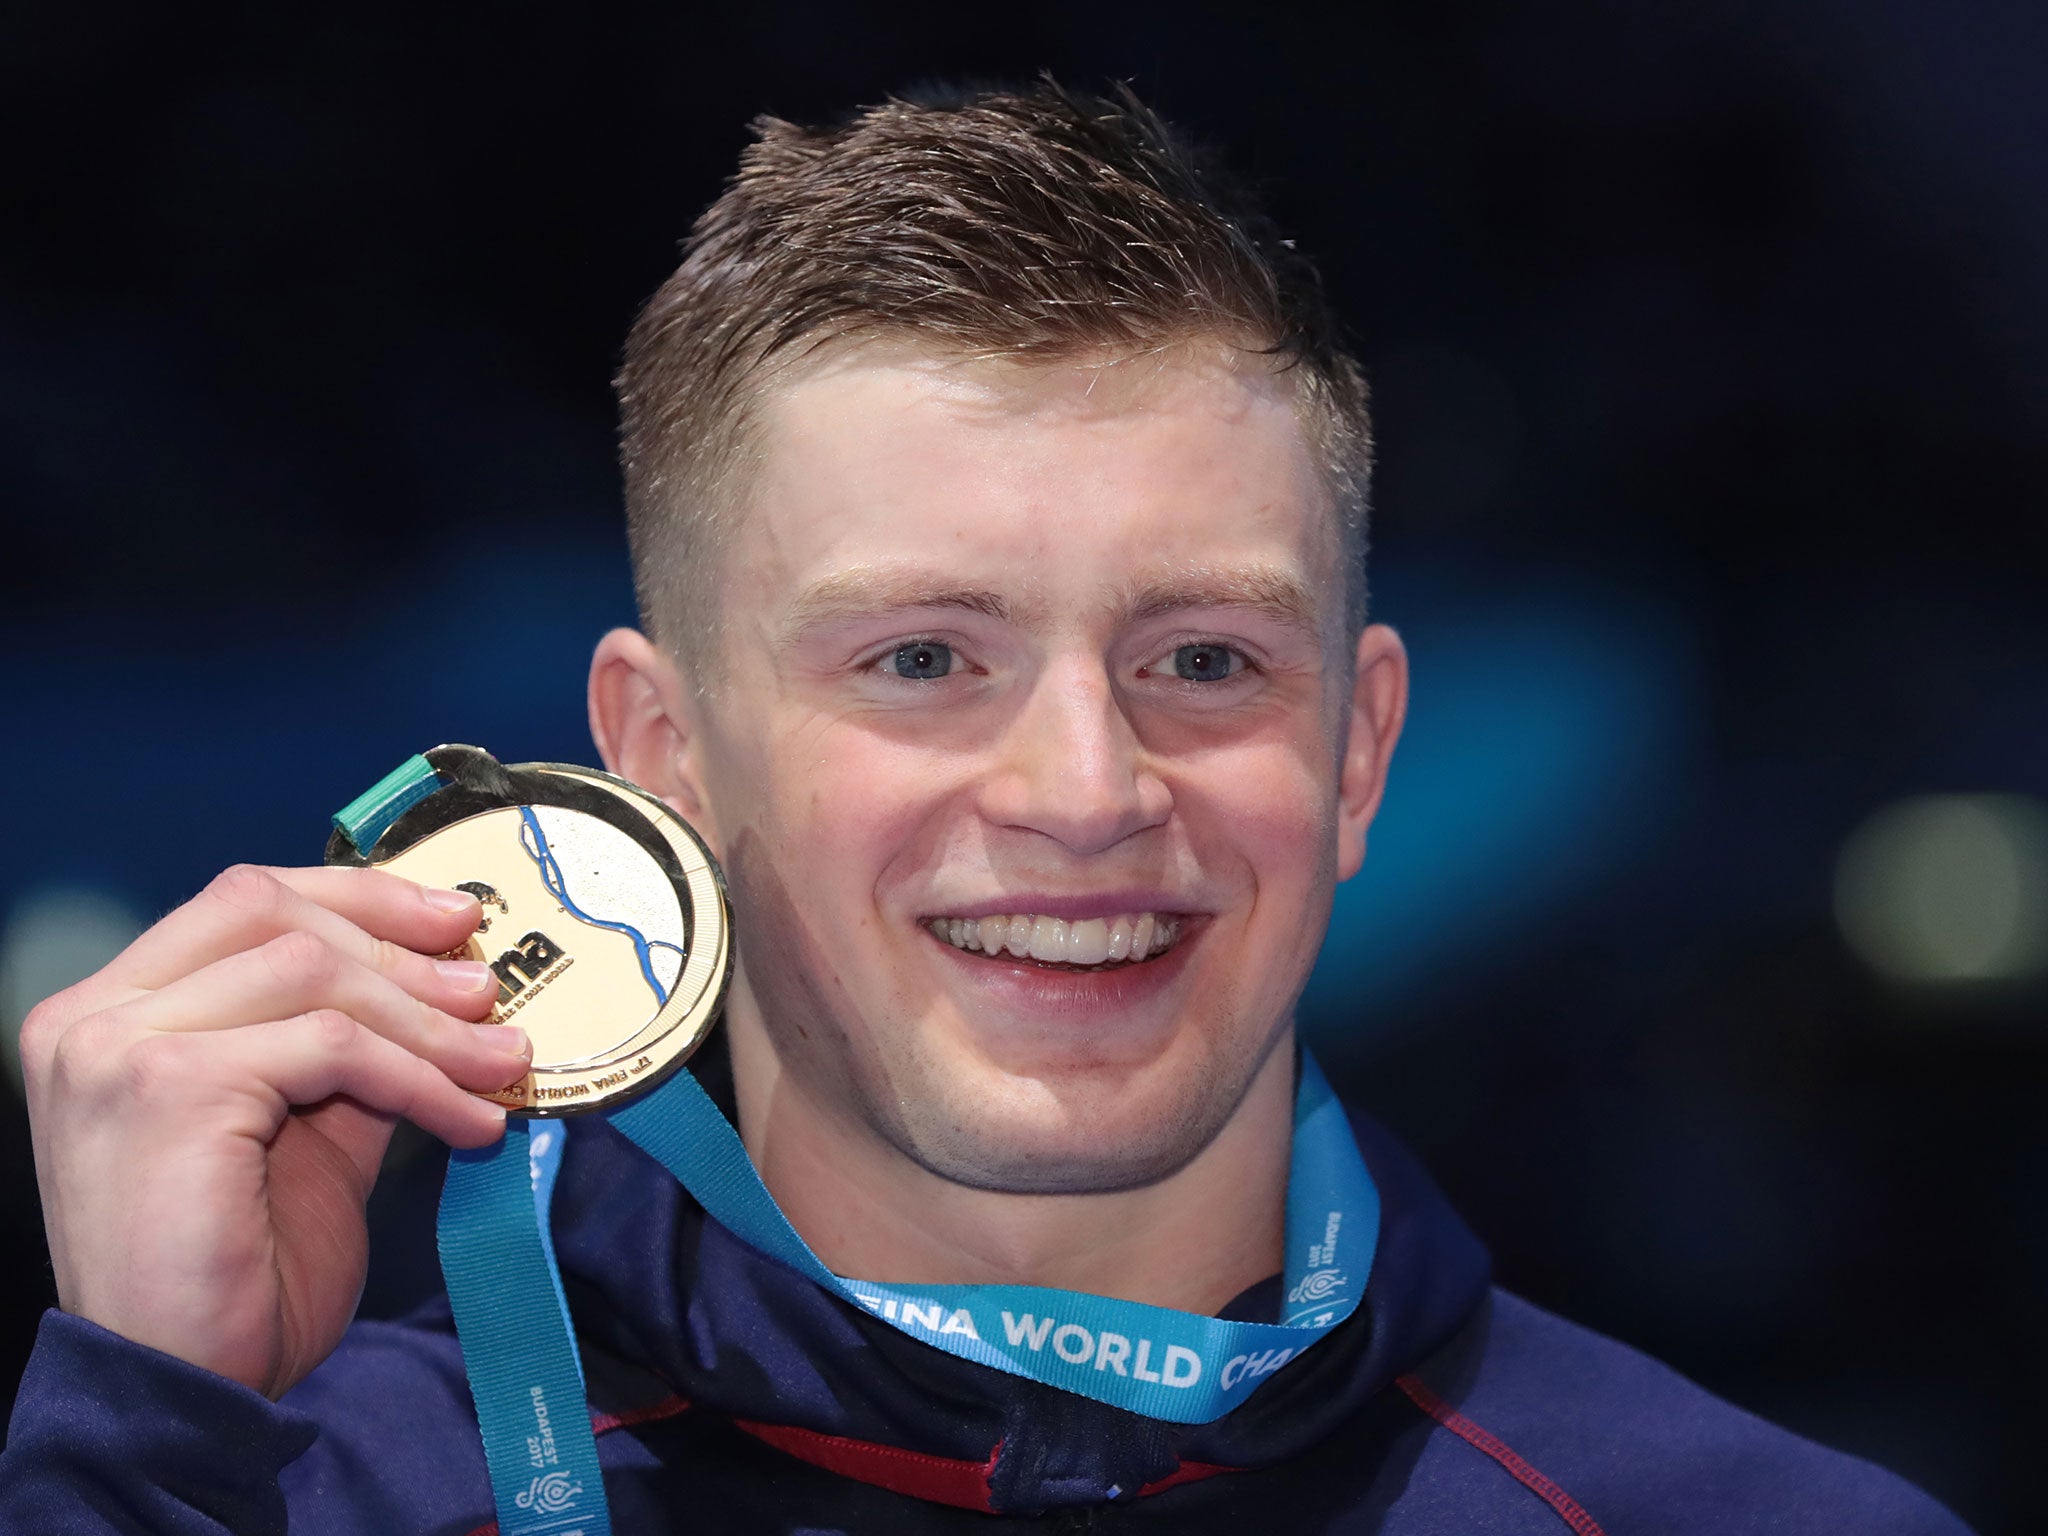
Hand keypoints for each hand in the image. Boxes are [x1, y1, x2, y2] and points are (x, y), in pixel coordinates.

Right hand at [20, 864, 532, 1398]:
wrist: (185, 1388)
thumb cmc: (238, 1273)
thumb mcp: (304, 1129)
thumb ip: (344, 1047)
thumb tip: (445, 983)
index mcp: (113, 1010)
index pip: (244, 902)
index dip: (360, 899)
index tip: (452, 919)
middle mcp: (95, 1015)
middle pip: (276, 917)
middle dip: (402, 953)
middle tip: (490, 997)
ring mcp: (119, 1046)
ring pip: (313, 978)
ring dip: (428, 1024)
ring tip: (501, 1067)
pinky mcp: (168, 1086)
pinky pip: (331, 1046)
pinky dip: (418, 1077)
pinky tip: (467, 1122)